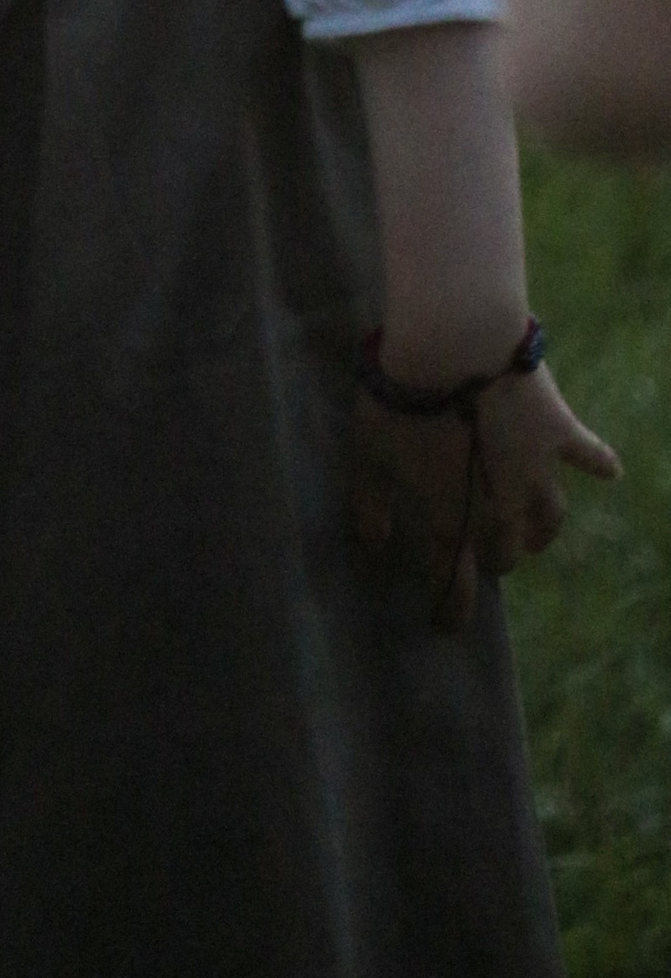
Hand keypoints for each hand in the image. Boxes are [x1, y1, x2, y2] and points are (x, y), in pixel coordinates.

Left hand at [351, 356, 619, 628]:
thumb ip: (371, 508)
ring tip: (537, 535)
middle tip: (493, 560)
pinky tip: (610, 472)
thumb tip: (374, 546)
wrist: (452, 350)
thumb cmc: (400, 406)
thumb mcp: (367, 460)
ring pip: (549, 514)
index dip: (452, 609)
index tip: (447, 628)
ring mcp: (537, 469)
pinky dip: (600, 464)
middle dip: (497, 559)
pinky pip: (589, 453)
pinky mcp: (559, 430)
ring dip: (542, 530)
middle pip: (506, 548)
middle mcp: (502, 506)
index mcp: (452, 518)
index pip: (454, 581)